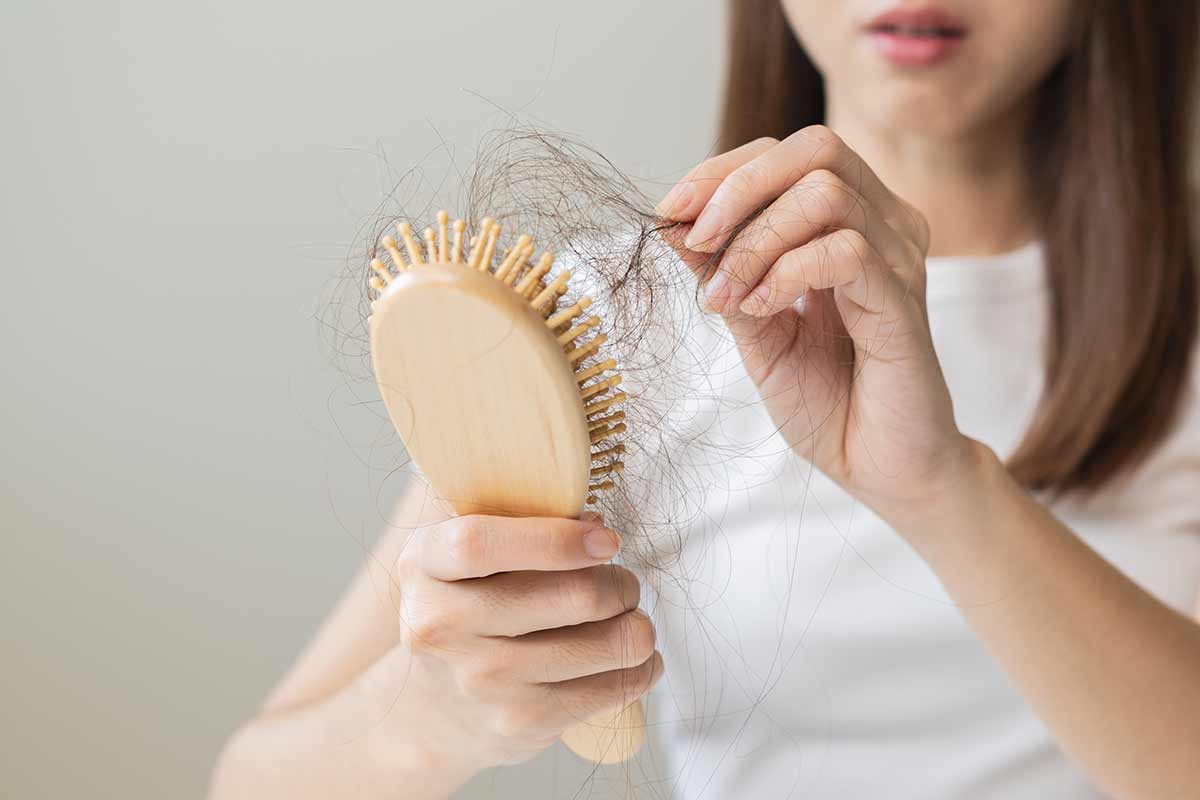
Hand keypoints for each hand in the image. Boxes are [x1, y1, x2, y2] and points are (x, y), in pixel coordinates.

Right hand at [376, 513, 660, 772]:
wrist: (430, 713)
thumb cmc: (466, 607)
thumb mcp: (458, 555)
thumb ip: (510, 519)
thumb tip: (594, 521)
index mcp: (423, 565)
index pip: (480, 543)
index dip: (556, 539)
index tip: (607, 540)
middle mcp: (442, 625)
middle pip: (571, 596)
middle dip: (620, 584)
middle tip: (624, 581)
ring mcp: (480, 681)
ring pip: (603, 643)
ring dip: (637, 626)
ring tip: (631, 619)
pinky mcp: (518, 721)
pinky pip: (609, 689)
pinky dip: (641, 669)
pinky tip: (640, 658)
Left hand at [658, 125, 974, 515]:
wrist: (877, 467)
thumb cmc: (826, 399)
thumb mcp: (756, 327)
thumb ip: (724, 273)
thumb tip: (674, 224)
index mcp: (853, 222)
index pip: (789, 154)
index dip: (724, 171)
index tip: (671, 212)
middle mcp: (885, 226)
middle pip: (815, 149)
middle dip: (738, 186)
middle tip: (696, 241)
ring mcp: (900, 259)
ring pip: (825, 193)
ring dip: (755, 241)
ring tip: (729, 297)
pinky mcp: (903, 300)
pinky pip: (843, 250)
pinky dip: (785, 273)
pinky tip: (762, 309)